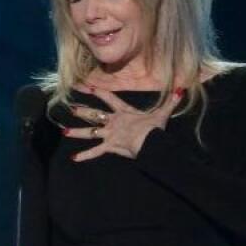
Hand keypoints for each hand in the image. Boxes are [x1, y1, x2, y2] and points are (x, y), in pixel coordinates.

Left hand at [63, 86, 182, 161]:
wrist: (149, 141)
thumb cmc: (154, 128)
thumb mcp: (162, 113)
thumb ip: (170, 102)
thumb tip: (181, 90)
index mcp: (123, 112)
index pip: (109, 98)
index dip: (98, 92)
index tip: (88, 87)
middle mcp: (113, 121)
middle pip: (95, 114)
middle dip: (82, 111)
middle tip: (70, 108)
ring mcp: (110, 134)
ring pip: (90, 132)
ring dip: (77, 132)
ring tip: (64, 132)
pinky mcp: (110, 146)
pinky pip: (95, 152)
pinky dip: (85, 155)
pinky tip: (74, 158)